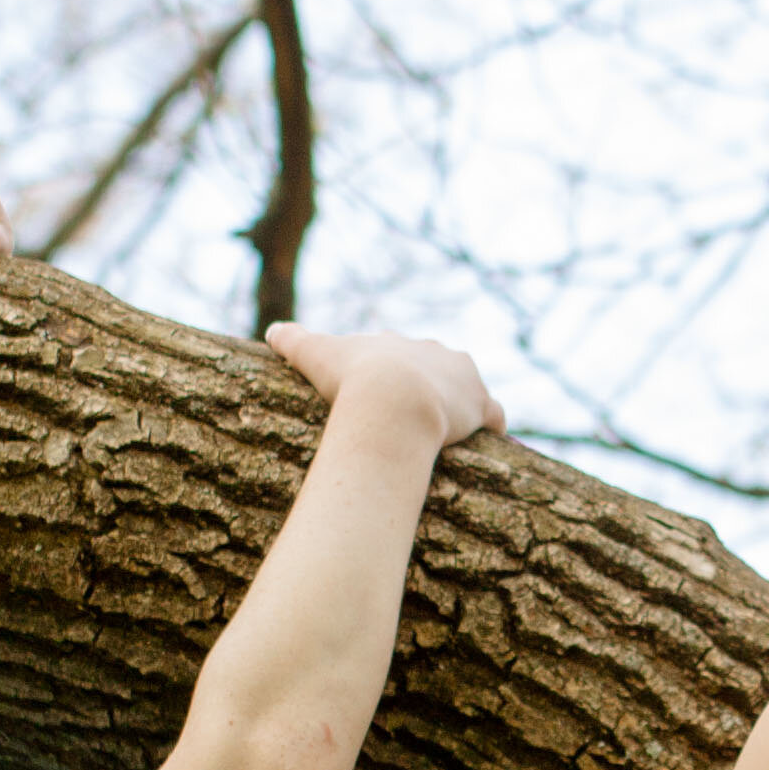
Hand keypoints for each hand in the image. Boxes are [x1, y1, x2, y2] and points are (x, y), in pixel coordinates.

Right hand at [266, 322, 504, 449]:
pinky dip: (492, 426)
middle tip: (416, 413)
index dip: (390, 372)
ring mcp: (462, 379)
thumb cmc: (350, 380)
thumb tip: (273, 331)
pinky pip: (495, 415)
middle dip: (429, 384)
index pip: (398, 353)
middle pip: (436, 366)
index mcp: (398, 343)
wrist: (391, 401)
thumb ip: (293, 341)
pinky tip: (487, 438)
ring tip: (453, 426)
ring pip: (467, 387)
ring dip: (462, 403)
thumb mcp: (313, 354)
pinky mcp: (481, 406)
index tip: (382, 389)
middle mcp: (435, 352)